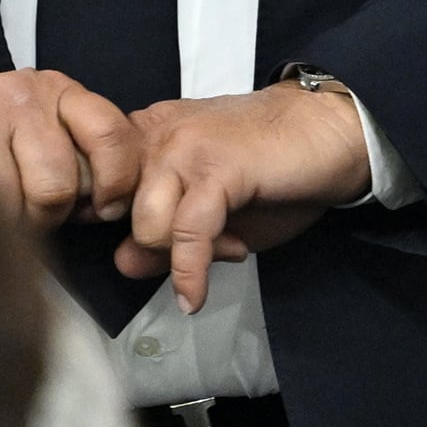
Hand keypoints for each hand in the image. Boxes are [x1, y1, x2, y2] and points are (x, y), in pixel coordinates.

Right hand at [0, 68, 142, 228]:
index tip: (106, 209)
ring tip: (6, 207)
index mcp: (63, 92)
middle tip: (35, 209)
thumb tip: (108, 210)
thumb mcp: (46, 128)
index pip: (112, 133)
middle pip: (66, 184)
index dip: (118, 181)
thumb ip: (82, 159)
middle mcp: (31, 96)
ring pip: (35, 199)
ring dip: (23, 221)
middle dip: (55, 214)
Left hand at [115, 85, 371, 312]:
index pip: (95, 187)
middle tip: (206, 248)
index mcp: (148, 135)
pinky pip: (186, 234)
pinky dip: (189, 274)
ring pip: (144, 225)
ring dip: (179, 257)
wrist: (331, 130)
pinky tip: (194, 297)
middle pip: (115, 213)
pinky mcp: (217, 168)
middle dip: (154, 246)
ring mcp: (184, 147)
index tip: (134, 251)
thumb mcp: (210, 209)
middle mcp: (156, 135)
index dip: (106, 227)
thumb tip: (122, 263)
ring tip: (226, 251)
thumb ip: (162, 235)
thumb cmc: (274, 166)